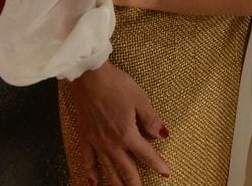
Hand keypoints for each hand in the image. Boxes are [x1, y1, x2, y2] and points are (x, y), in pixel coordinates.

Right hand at [69, 60, 169, 184]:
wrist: (88, 77)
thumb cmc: (116, 84)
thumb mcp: (139, 98)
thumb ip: (151, 119)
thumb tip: (163, 134)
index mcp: (127, 134)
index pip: (146, 154)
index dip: (157, 165)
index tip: (166, 174)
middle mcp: (112, 143)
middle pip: (126, 169)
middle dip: (136, 183)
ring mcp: (96, 142)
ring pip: (108, 169)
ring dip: (116, 184)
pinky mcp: (84, 137)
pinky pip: (87, 160)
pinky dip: (90, 173)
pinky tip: (93, 183)